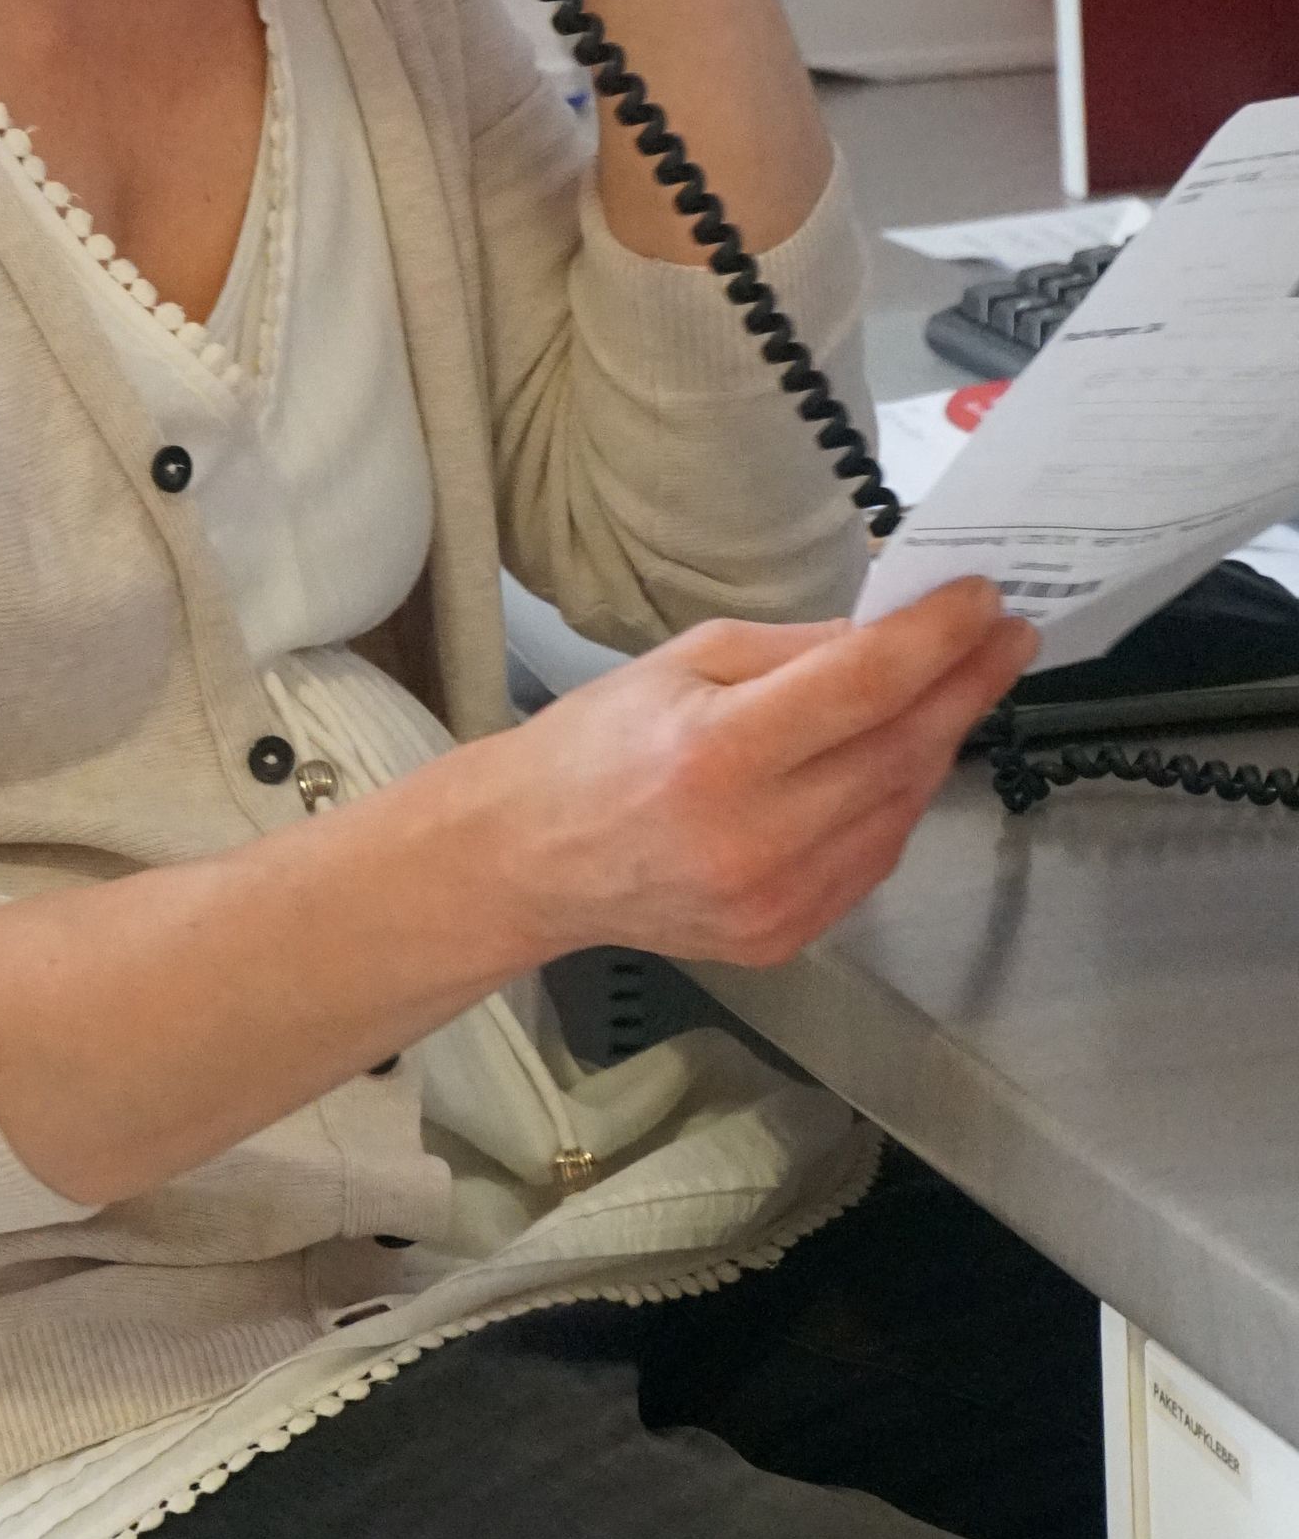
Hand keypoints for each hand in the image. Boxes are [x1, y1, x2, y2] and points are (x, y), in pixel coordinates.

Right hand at [503, 579, 1035, 967]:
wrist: (533, 857)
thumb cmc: (599, 741)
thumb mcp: (683, 659)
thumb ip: (795, 649)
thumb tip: (892, 636)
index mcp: (717, 752)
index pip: (864, 686)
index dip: (938, 639)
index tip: (983, 600)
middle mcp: (754, 836)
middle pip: (899, 750)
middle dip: (964, 686)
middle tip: (1005, 637)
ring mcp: (776, 900)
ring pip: (901, 809)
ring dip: (940, 743)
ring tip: (960, 689)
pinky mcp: (786, 937)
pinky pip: (874, 858)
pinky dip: (899, 801)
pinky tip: (902, 758)